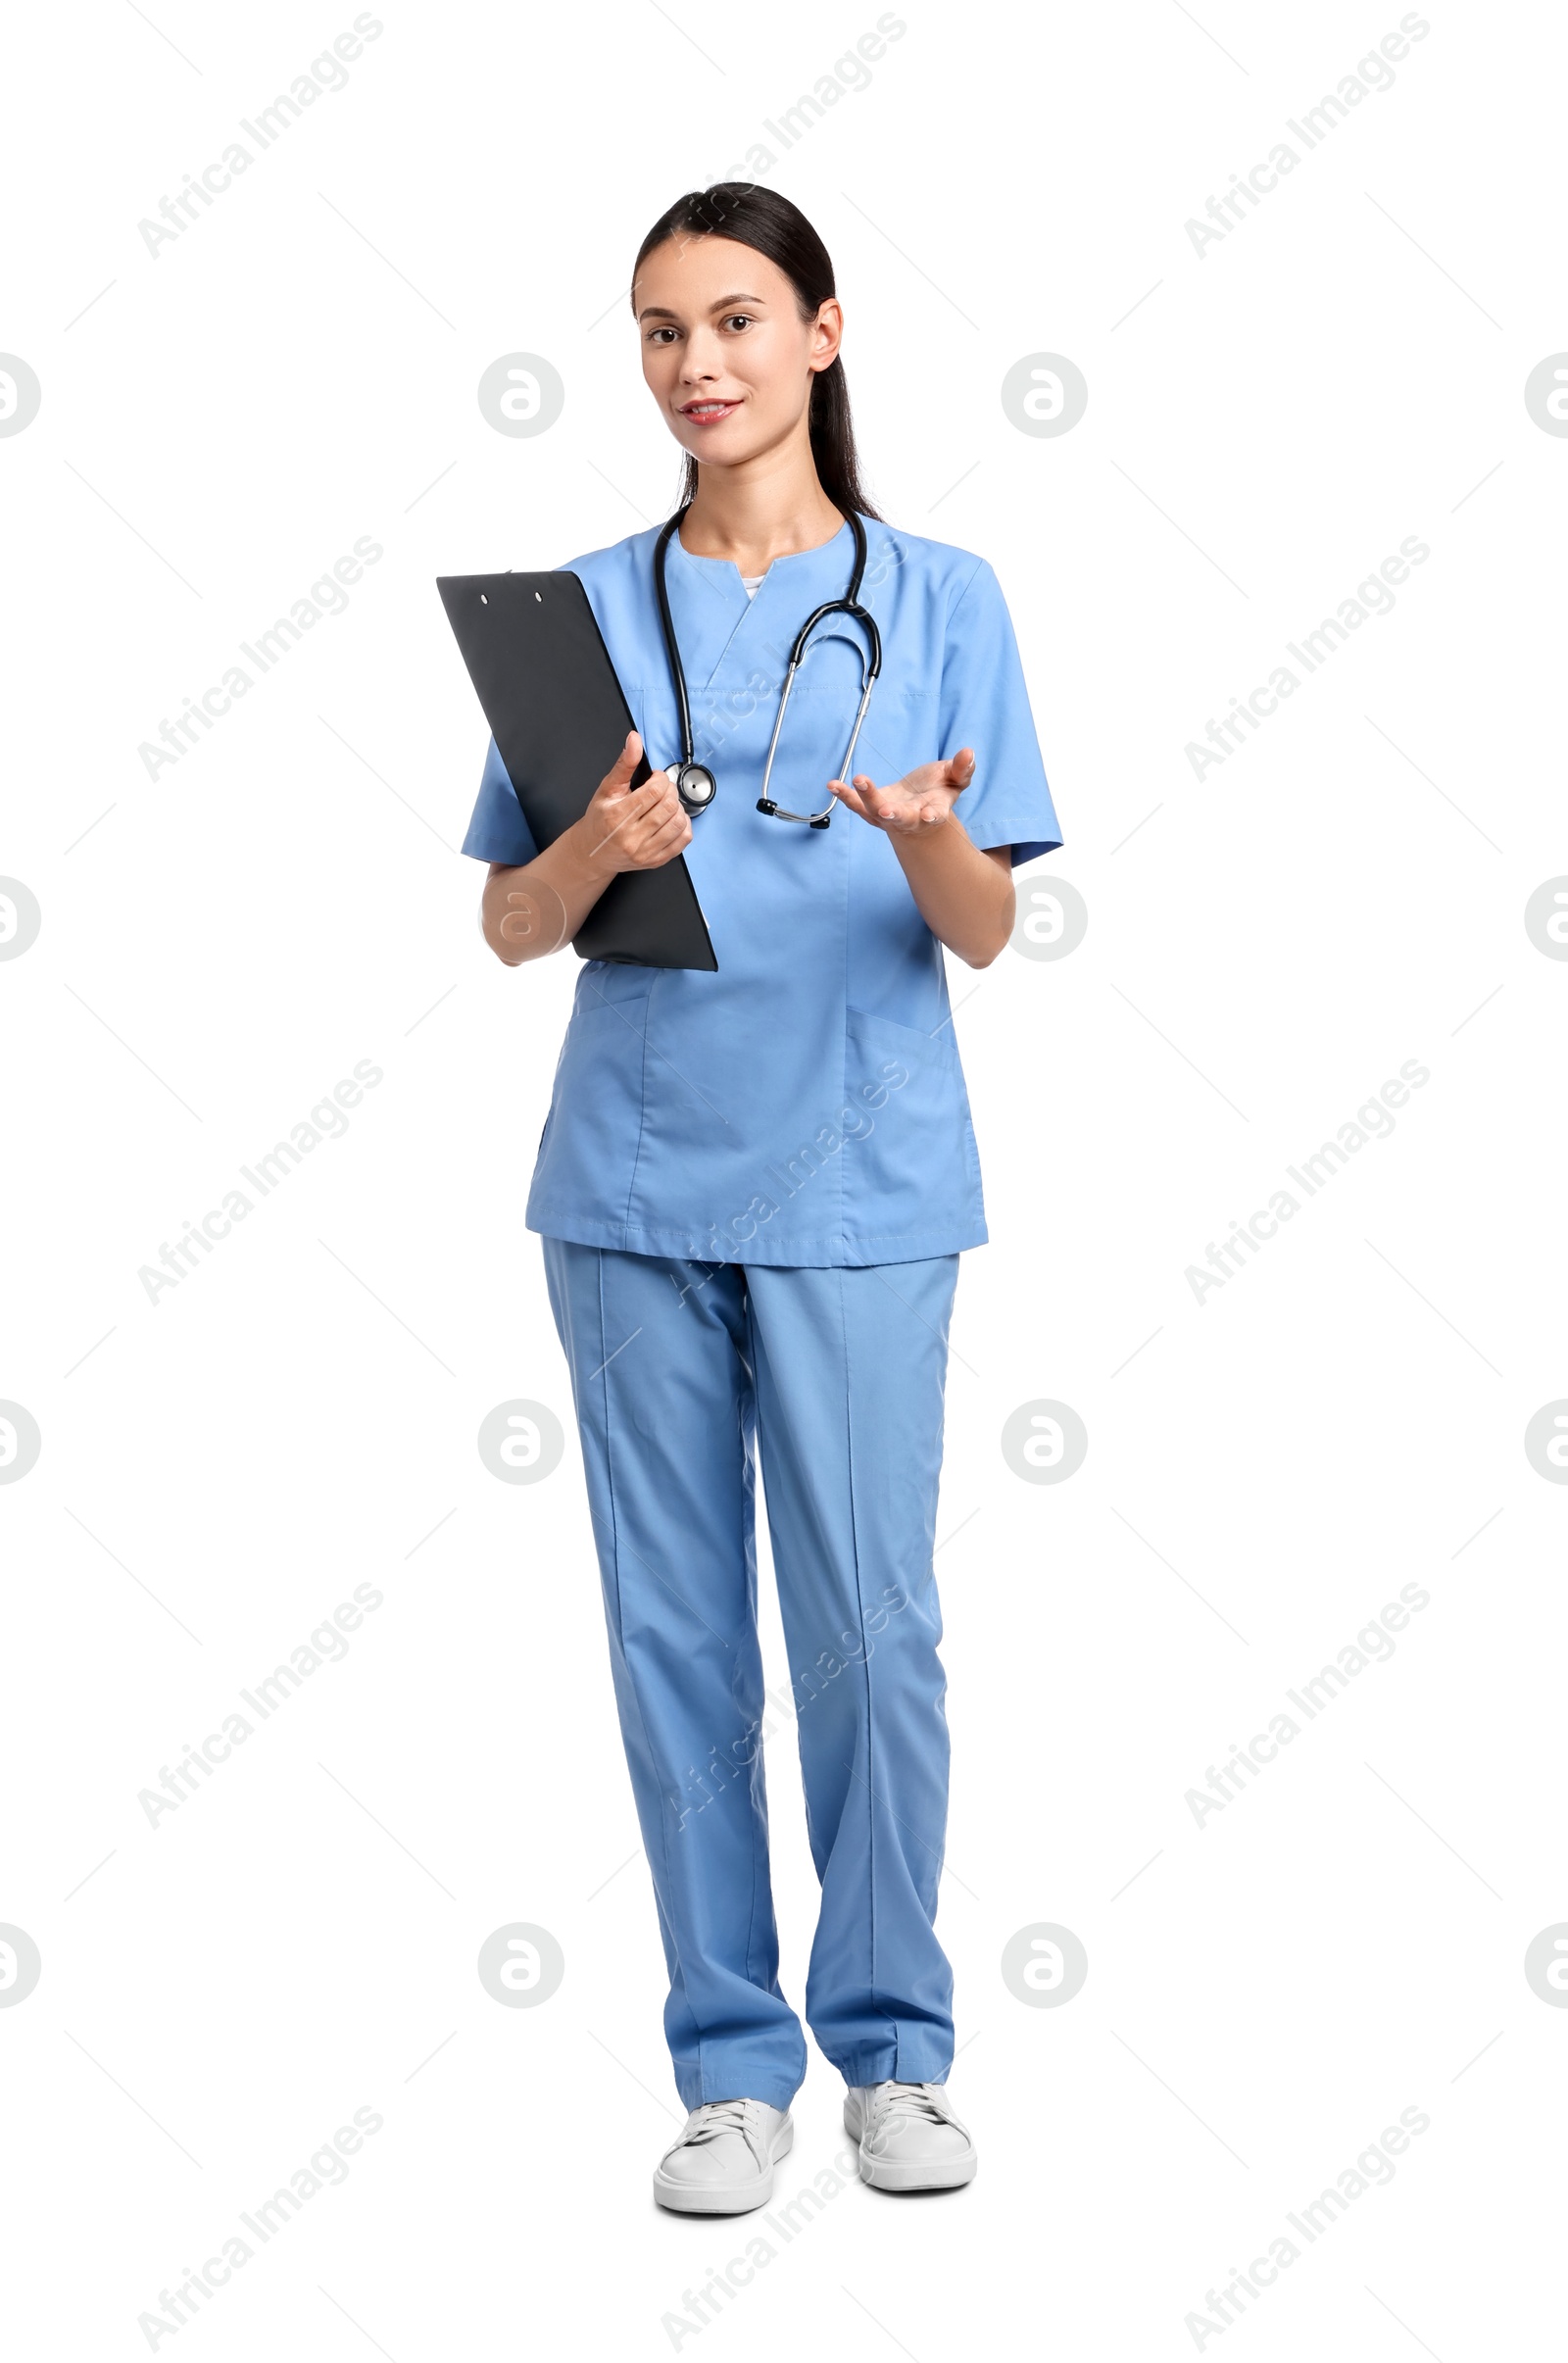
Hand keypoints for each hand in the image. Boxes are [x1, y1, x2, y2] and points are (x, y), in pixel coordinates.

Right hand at [577, 731, 692, 873]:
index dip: (661, 779)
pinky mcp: (656, 861)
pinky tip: (672, 819)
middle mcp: (631, 837)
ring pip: (678, 823)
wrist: (594, 851)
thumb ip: (624, 764)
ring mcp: (645, 852)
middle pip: (668, 806)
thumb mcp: (607, 788)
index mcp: (617, 816)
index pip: (654, 791)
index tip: (656, 778)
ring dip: (677, 807)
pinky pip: (683, 840)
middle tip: (661, 790)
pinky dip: (684, 825)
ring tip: (666, 803)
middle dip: (670, 791)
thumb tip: (634, 740)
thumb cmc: (600, 820)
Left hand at [828, 748, 975, 833]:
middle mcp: (909, 817)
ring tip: (857, 780)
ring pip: (874, 811)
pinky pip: (856, 804)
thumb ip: (962, 768)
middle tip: (885, 810)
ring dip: (865, 797)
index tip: (930, 816)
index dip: (933, 815)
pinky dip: (845, 796)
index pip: (935, 814)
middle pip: (900, 818)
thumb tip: (969, 752)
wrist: (918, 807)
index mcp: (933, 811)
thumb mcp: (955, 778)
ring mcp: (888, 815)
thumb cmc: (939, 791)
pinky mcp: (871, 809)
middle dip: (893, 814)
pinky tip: (832, 785)